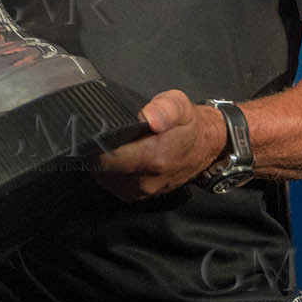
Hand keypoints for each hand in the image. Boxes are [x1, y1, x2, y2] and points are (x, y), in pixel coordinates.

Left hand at [94, 89, 228, 200]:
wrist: (206, 147)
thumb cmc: (189, 125)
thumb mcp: (179, 105)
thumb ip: (164, 108)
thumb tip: (150, 117)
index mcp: (153, 158)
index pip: (104, 157)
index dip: (95, 143)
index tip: (95, 130)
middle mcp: (146, 180)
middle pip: (100, 168)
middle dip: (97, 151)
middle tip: (103, 134)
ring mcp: (142, 191)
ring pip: (105, 178)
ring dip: (103, 163)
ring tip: (112, 144)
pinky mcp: (140, 196)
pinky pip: (114, 185)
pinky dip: (111, 172)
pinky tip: (119, 157)